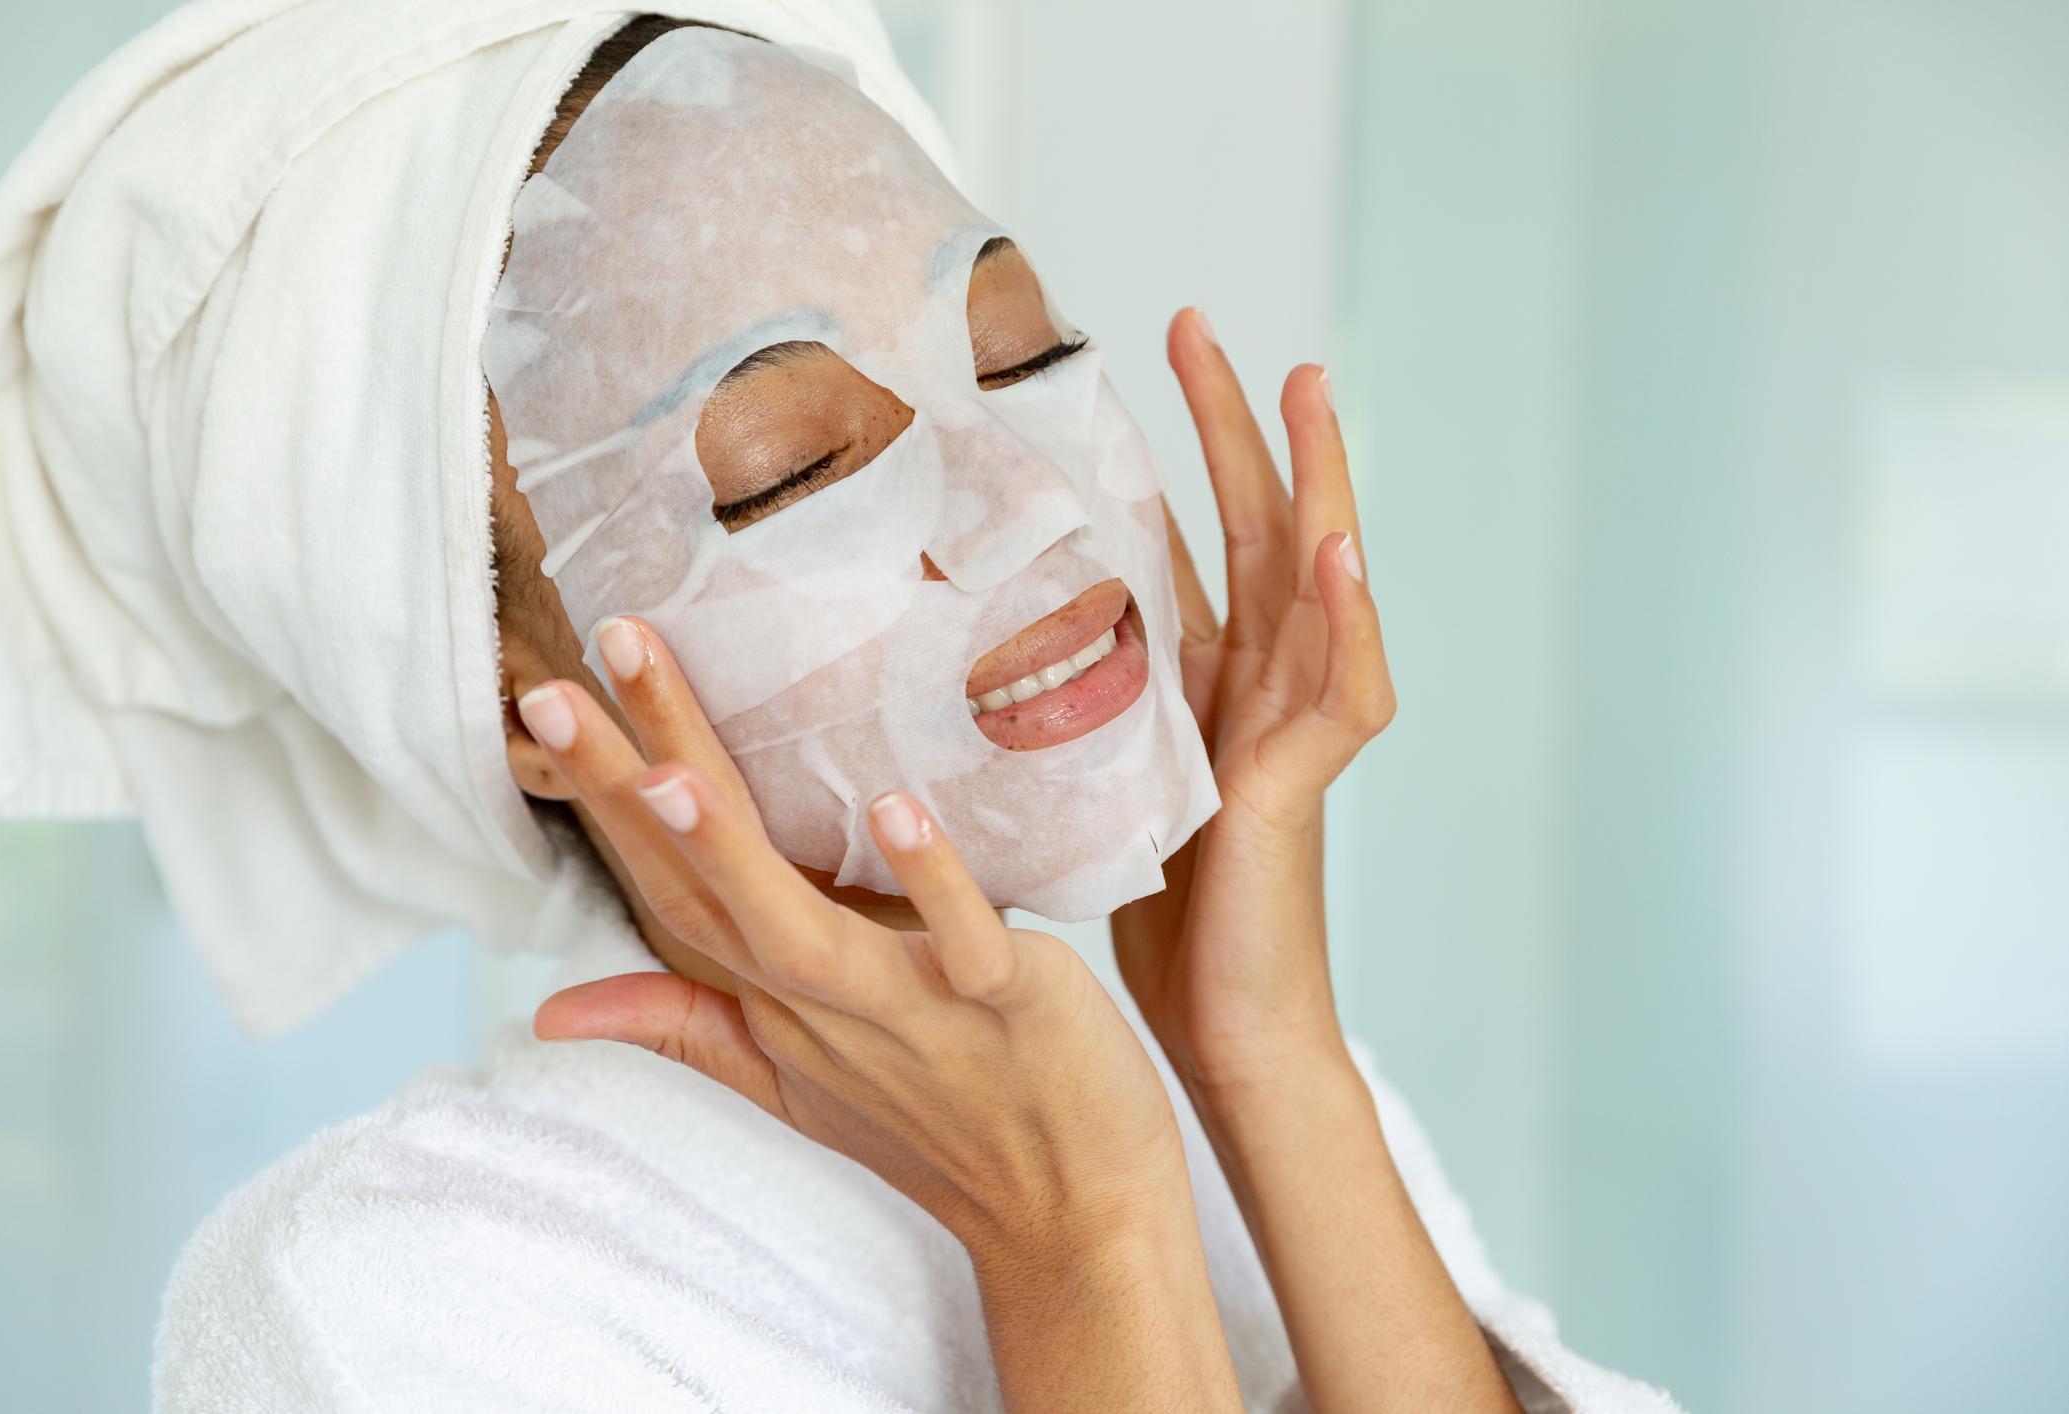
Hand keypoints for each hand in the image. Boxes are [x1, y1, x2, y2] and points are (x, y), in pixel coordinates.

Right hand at [516, 621, 1244, 1413]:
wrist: (1073, 1214)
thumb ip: (681, 1022)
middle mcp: (825, 1002)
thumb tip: (546, 1009)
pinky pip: (966, 942)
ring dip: (734, 852)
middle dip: (628, 794)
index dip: (605, 803)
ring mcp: (912, 1009)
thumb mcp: (789, 1077)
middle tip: (559, 691)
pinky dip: (934, 883)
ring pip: (804, 931)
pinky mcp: (1010, 1004)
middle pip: (708, 893)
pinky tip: (897, 807)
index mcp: (777, 998)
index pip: (669, 890)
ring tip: (672, 771)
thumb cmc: (935, 1127)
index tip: (552, 698)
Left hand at [1112, 310, 1395, 1097]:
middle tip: (1192, 321)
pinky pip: (1345, 691)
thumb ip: (1057, 716)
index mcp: (1202, 685)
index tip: (1112, 371)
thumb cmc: (1157, 925)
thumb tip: (950, 661)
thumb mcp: (1085, 788)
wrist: (1220, 1031)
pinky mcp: (1305, 789)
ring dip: (1315, 480)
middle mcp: (1255, 689)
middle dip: (1230, 428)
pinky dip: (1349, 620)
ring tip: (1303, 383)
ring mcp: (1291, 731)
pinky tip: (1340, 551)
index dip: (1162, 458)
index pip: (1191, 543)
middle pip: (1253, 530)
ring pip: (1318, 582)